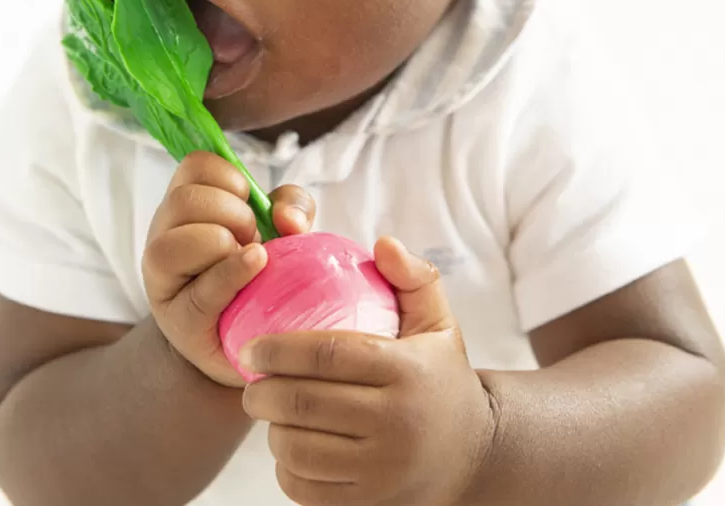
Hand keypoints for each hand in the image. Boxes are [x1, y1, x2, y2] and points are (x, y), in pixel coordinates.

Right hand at [143, 151, 314, 386]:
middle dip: (232, 212)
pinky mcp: (179, 320)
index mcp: (186, 204)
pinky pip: (202, 291)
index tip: (248, 203)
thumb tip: (286, 217)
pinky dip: (234, 273)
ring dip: (223, 243)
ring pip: (174, 244)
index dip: (230, 177)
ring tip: (250, 258)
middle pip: (184, 200)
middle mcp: (163, 235)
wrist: (252, 342)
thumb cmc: (261, 274)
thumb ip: (291, 208)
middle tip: (252, 236)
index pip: (194, 165)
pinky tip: (256, 267)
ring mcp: (163, 280)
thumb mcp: (281, 229)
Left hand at [241, 237, 495, 505]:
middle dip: (262, 390)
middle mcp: (396, 424)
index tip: (251, 345)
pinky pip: (307, 487)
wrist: (474, 454)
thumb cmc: (441, 376)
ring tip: (269, 410)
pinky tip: (288, 444)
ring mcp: (383, 471)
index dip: (280, 348)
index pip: (328, 355)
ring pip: (299, 448)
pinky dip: (285, 466)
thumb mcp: (438, 321)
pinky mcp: (371, 502)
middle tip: (250, 379)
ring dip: (270, 428)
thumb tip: (382, 244)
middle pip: (304, 404)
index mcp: (406, 371)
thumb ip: (413, 277)